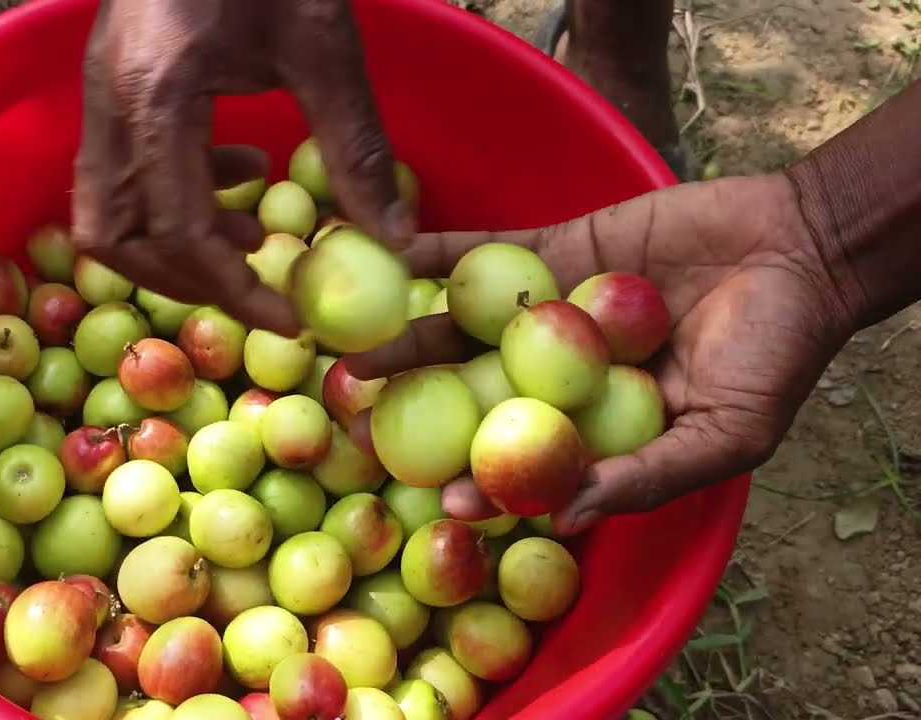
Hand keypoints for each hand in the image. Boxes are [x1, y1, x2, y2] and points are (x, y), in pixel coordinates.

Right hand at [71, 0, 413, 335]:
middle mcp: (108, 103)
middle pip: (114, 237)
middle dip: (185, 280)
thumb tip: (389, 240)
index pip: (178, 231)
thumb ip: (353, 144)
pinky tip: (236, 168)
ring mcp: (98, 93)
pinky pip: (118, 172)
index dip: (232, 293)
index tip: (288, 320)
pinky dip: (171, 197)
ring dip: (171, 244)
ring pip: (103, 211)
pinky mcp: (110, 84)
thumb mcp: (322, 43)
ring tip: (246, 234)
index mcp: (156, 95)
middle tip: (258, 286)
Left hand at [344, 173, 857, 535]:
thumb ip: (649, 475)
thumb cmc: (775, 354)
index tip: (437, 499)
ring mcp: (545, 314)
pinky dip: (435, 255)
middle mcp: (554, 374)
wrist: (799, 248)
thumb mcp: (726, 434)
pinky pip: (482, 256)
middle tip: (352, 425)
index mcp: (590, 428)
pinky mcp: (549, 253)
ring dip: (406, 337)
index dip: (480, 482)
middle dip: (413, 413)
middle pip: (471, 397)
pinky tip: (386, 255)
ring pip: (464, 330)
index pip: (522, 463)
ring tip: (350, 351)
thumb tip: (567, 521)